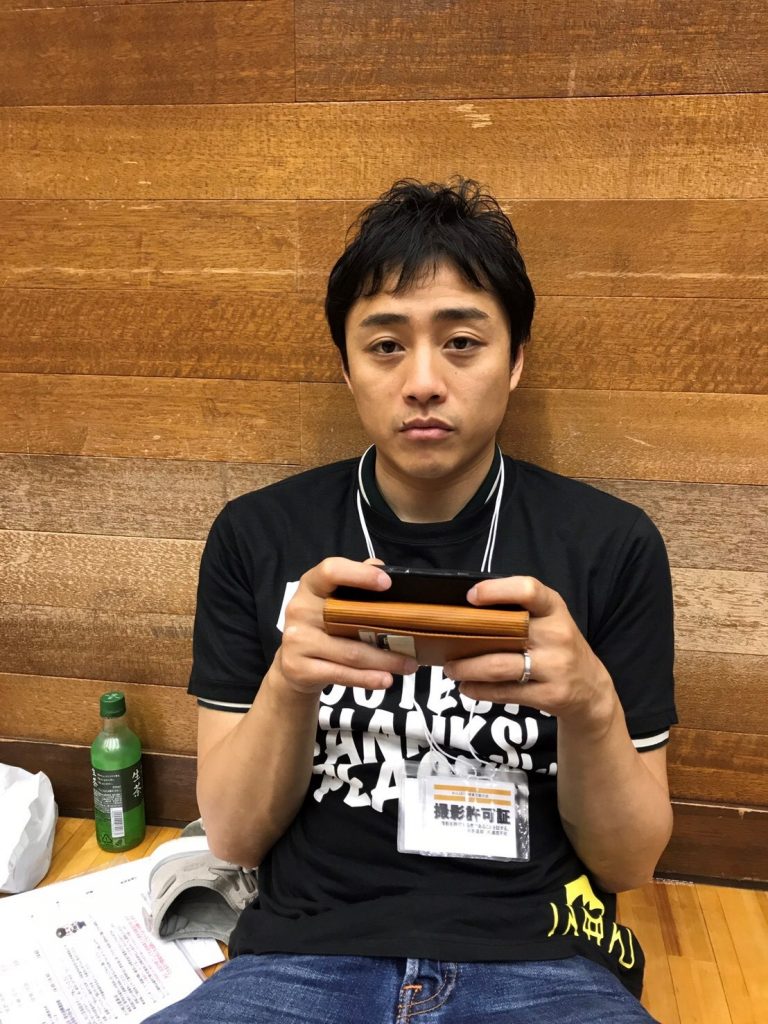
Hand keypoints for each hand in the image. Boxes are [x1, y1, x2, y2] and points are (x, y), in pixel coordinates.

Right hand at [274, 557, 417, 697]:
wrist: (293, 664)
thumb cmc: (324, 624)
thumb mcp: (333, 599)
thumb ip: (356, 581)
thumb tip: (382, 567)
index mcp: (310, 585)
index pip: (331, 571)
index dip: (360, 575)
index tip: (387, 583)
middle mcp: (299, 609)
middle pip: (346, 619)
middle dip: (386, 629)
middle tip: (416, 637)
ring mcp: (296, 641)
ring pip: (349, 652)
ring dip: (384, 661)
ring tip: (409, 664)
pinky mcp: (298, 668)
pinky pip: (340, 674)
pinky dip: (366, 679)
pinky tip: (385, 680)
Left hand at [443, 576, 617, 732]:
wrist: (590, 688)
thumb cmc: (557, 645)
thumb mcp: (548, 619)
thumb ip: (517, 611)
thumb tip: (465, 610)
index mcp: (554, 608)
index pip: (528, 590)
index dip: (496, 591)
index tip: (470, 597)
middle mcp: (557, 635)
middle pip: (505, 632)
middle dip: (467, 637)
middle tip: (444, 641)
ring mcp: (556, 667)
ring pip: (498, 666)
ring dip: (467, 668)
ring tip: (451, 669)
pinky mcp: (550, 695)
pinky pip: (505, 692)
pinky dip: (479, 691)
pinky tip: (467, 688)